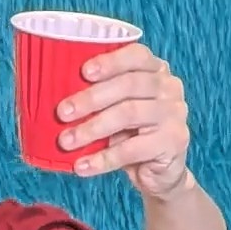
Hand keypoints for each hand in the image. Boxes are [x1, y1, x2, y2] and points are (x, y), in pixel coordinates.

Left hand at [55, 42, 190, 198]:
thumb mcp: (115, 112)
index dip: (110, 62)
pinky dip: (103, 159)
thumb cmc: (131, 135)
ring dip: (92, 128)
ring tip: (66, 141)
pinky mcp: (173, 141)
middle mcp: (169, 87)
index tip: (83, 72)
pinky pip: (132, 149)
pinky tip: (82, 166)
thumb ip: (98, 99)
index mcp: (156, 70)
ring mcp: (175, 114)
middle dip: (91, 98)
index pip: (136, 56)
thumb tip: (56, 100)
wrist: (159, 173)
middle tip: (62, 113)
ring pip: (128, 114)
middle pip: (128, 85)